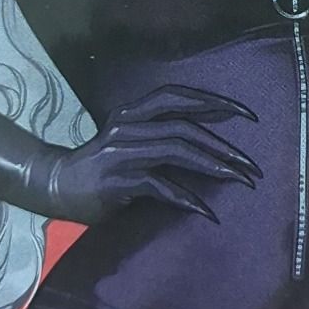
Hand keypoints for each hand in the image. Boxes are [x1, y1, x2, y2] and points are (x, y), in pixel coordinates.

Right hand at [41, 84, 260, 226]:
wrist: (57, 186)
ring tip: (238, 181)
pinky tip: (206, 212)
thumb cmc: (102, 166)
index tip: (248, 115)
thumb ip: (160, 134)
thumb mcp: (130, 140)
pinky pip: (160, 185)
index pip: (179, 97)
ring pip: (177, 150)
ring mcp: (121, 152)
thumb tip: (209, 142)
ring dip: (213, 166)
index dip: (215, 102)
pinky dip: (187, 198)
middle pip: (185, 126)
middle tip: (251, 165)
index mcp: (133, 112)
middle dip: (224, 145)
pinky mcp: (117, 181)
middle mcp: (128, 125)